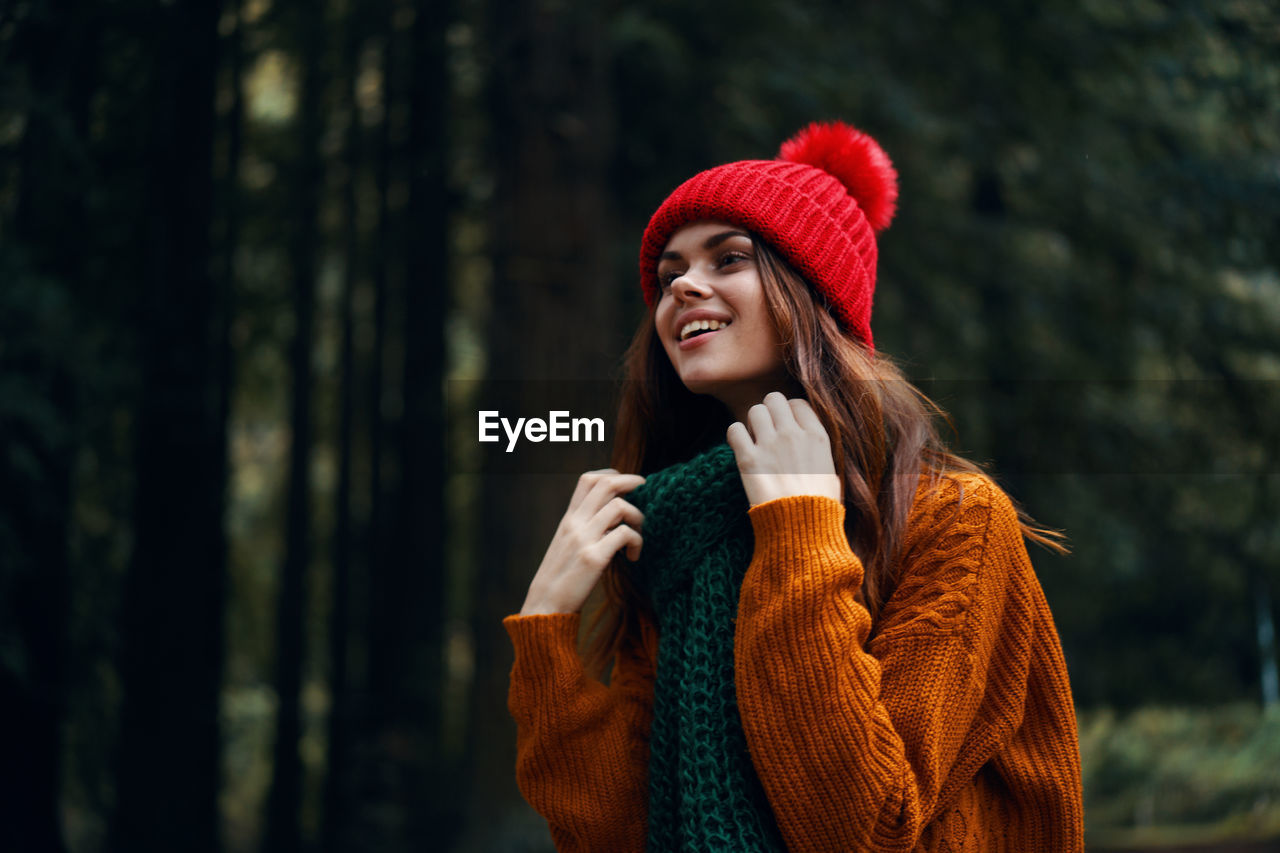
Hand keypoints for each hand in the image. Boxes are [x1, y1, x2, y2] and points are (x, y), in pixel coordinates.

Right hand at [519, 469, 645, 614]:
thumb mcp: (568, 544)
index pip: (588, 480)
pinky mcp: (594, 558)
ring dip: (638, 516)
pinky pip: (625, 534)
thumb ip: (585, 527)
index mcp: (569, 519)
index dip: (612, 475)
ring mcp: (584, 539)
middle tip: (646, 491)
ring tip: (639, 533)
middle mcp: (575, 524)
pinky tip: (633, 557)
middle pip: (606, 485)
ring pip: (619, 506)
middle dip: (632, 482)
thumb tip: (614, 517)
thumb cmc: (561, 577)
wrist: (545, 605)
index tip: (627, 485)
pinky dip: (637, 542)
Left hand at [726, 392, 840, 506]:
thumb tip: (815, 450)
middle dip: (769, 411)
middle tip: (767, 430)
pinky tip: (740, 448)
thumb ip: (821, 454)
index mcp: (817, 436)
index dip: (789, 412)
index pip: (797, 403)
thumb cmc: (820, 506)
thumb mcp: (832, 474)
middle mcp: (793, 434)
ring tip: (754, 440)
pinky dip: (735, 435)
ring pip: (755, 410)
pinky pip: (734, 429)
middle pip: (774, 399)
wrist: (802, 526)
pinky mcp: (749, 459)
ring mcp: (770, 444)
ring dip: (752, 423)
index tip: (785, 426)